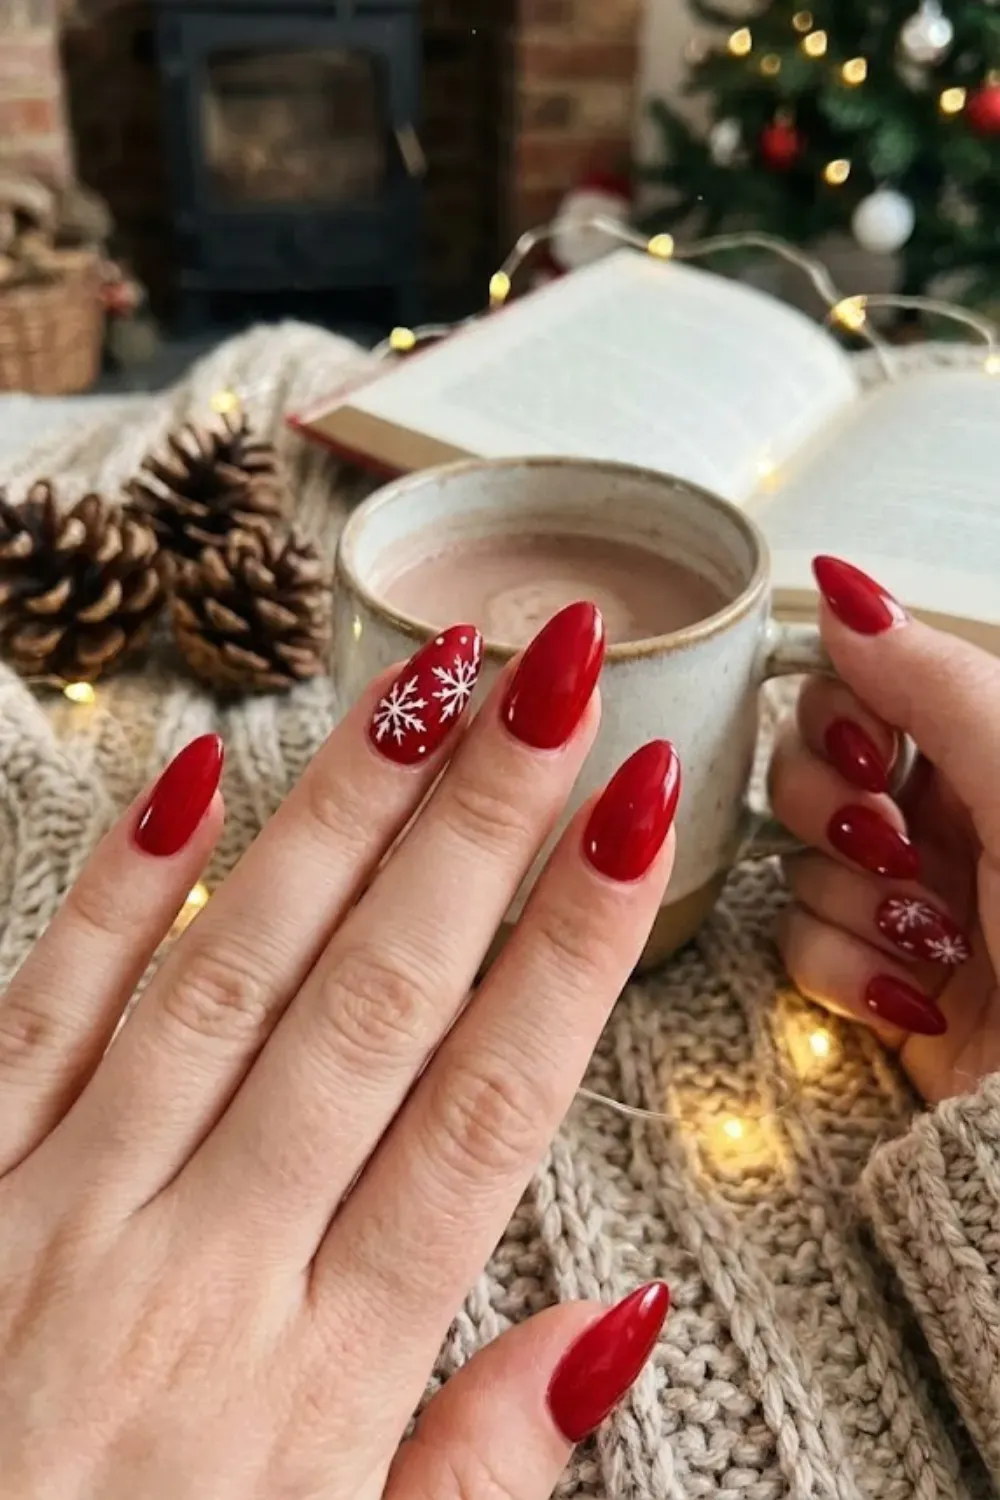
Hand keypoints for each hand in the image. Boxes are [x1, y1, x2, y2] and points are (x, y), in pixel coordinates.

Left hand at [0, 604, 677, 1499]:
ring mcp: (64, 1211)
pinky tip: (192, 778)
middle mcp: (202, 1266)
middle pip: (377, 1001)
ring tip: (424, 684)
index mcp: (318, 1381)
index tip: (640, 812)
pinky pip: (41, 1014)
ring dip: (340, 817)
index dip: (575, 944)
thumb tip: (617, 1321)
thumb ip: (478, 1470)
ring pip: (230, 972)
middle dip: (482, 822)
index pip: (485, 1108)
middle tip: (554, 675)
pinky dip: (117, 892)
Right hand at [771, 557, 999, 1104]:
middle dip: (836, 814)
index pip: (857, 691)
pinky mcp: (875, 983)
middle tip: (895, 849)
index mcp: (985, 756)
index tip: (870, 754)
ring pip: (799, 863)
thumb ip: (933, 679)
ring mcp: (905, 902)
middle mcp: (944, 821)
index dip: (838, 718)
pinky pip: (799, 946)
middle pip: (807, 772)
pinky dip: (847, 973)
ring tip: (934, 940)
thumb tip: (843, 590)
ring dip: (858, 906)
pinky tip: (912, 994)